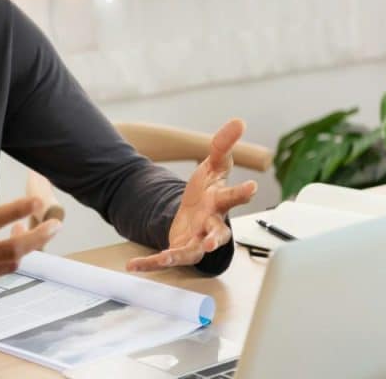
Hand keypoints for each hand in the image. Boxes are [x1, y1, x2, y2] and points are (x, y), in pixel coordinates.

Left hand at [127, 119, 257, 271]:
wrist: (195, 214)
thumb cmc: (209, 191)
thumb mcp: (213, 165)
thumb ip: (223, 145)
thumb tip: (238, 121)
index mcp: (220, 201)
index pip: (234, 196)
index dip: (243, 192)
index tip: (251, 187)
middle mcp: (212, 224)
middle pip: (219, 232)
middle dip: (218, 239)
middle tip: (214, 243)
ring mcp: (198, 240)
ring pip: (194, 251)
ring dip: (182, 255)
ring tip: (168, 257)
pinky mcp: (182, 250)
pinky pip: (167, 258)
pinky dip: (150, 263)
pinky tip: (134, 265)